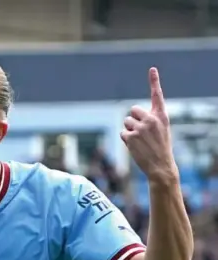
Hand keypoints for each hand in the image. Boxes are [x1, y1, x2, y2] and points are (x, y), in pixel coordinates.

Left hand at [120, 67, 177, 183]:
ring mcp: (140, 128)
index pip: (157, 96)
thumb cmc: (161, 148)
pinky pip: (122, 133)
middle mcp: (151, 119)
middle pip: (133, 110)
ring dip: (130, 130)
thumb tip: (133, 114)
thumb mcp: (162, 130)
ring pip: (126, 122)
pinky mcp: (130, 136)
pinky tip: (135, 146)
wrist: (161, 166)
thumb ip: (151, 120)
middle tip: (141, 132)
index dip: (154, 81)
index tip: (152, 69)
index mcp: (161, 116)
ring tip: (140, 141)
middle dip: (133, 119)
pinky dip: (126, 139)